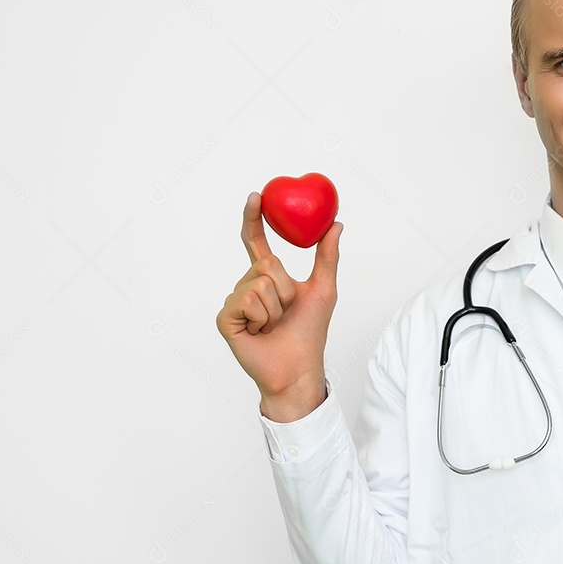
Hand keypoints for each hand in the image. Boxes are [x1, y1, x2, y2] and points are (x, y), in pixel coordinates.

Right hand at [216, 192, 342, 421]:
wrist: (298, 367)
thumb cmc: (310, 332)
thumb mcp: (324, 289)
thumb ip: (327, 256)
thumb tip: (336, 223)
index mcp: (266, 277)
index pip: (256, 242)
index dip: (254, 218)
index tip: (256, 195)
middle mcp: (247, 285)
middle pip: (266, 264)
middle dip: (286, 288)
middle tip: (287, 312)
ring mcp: (235, 302)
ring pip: (259, 283)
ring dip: (276, 306)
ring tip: (274, 324)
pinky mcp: (226, 318)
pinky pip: (247, 301)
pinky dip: (262, 317)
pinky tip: (260, 332)